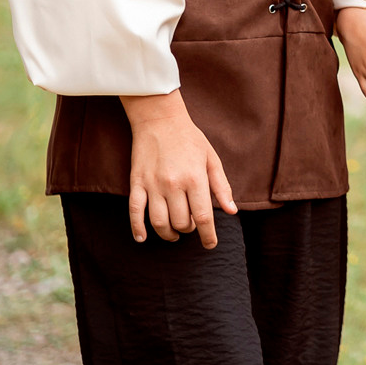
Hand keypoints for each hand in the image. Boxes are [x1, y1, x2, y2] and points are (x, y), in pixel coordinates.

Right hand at [122, 91, 235, 247]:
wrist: (160, 120)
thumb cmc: (190, 139)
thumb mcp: (211, 159)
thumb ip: (221, 187)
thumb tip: (231, 211)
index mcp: (195, 178)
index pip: (203, 216)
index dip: (208, 235)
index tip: (210, 244)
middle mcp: (173, 184)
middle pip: (181, 222)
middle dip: (188, 229)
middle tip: (191, 225)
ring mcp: (153, 185)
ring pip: (159, 222)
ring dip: (168, 233)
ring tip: (174, 233)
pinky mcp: (136, 183)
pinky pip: (134, 211)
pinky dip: (137, 228)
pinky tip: (143, 238)